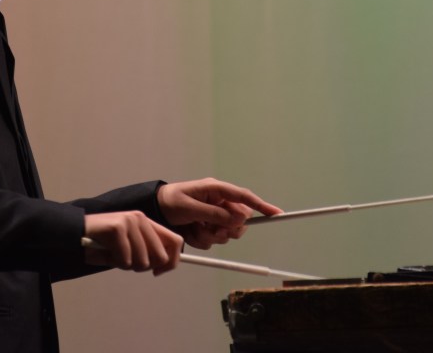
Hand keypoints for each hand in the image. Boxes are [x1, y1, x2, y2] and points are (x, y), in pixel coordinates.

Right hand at [83, 211, 183, 275]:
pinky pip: (125, 260)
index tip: (158, 272)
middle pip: (161, 257)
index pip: (176, 241)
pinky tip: (106, 252)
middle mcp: (141, 219)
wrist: (76, 231)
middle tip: (127, 262)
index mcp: (147, 222)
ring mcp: (129, 222)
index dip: (172, 261)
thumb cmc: (103, 242)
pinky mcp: (117, 228)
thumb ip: (146, 251)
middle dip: (145, 267)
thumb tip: (165, 265)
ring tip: (113, 255)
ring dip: (126, 265)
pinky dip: (115, 263)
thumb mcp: (129, 246)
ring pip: (142, 262)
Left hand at [157, 178, 281, 249]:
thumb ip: (214, 214)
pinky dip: (203, 240)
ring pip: (226, 234)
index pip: (244, 197)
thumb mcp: (190, 208)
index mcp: (216, 190)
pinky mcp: (208, 227)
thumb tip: (238, 220)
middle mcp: (219, 202)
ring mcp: (214, 215)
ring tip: (193, 229)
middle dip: (227, 230)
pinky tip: (190, 233)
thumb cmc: (170, 202)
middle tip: (213, 230)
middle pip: (239, 221)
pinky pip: (214, 240)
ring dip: (211, 236)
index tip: (277, 214)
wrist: (155, 210)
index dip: (262, 206)